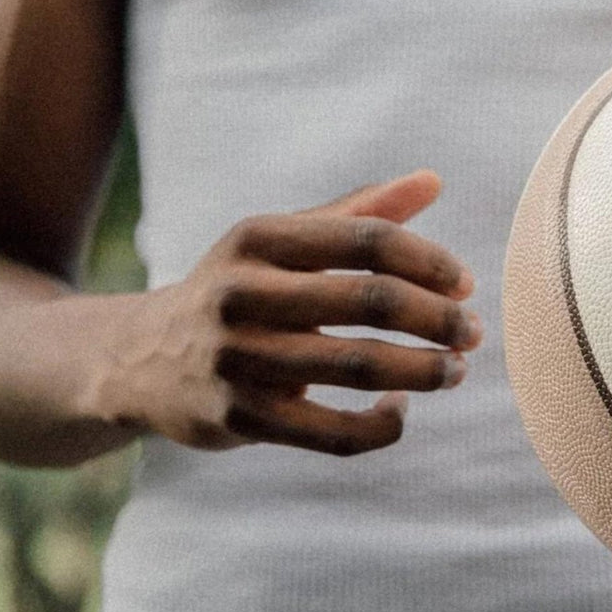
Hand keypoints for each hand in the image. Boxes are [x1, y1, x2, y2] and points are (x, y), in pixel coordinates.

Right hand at [87, 170, 480, 455]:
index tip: (466, 283)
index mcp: (260, 237)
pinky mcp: (238, 418)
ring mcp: (237, 358)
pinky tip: (401, 408)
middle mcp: (242, 291)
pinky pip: (330, 431)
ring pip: (357, 367)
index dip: (429, 261)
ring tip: (455, 369)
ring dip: (423, 371)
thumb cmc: (239, 285)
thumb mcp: (283, 238)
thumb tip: (434, 180)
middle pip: (369, 300)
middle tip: (474, 331)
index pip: (368, 239)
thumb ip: (361, 210)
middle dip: (437, 318)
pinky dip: (381, 425)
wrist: (137, 358)